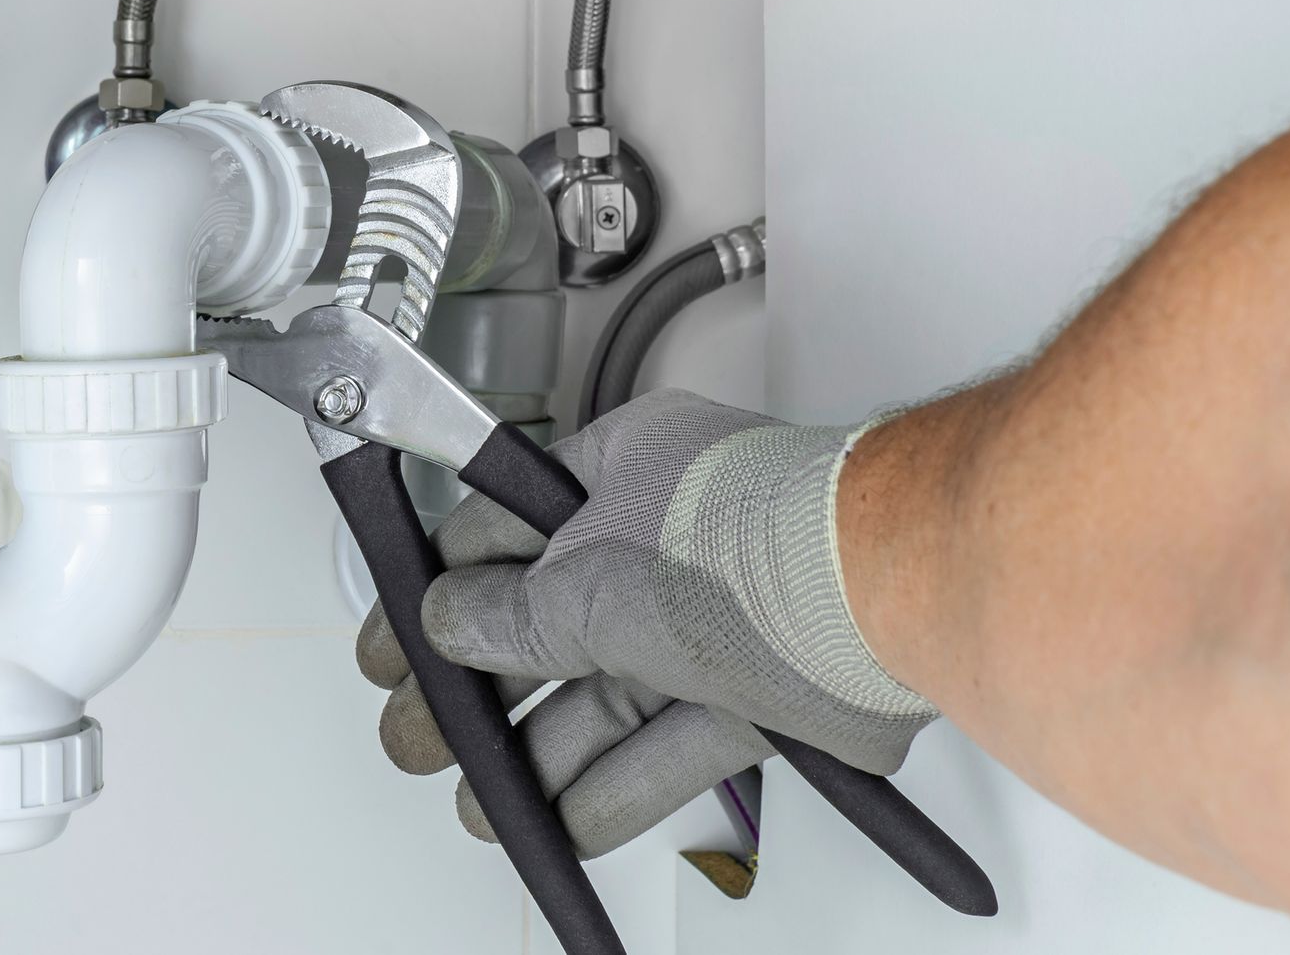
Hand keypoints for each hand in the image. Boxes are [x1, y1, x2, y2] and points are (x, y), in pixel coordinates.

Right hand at [355, 389, 935, 856]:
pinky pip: (670, 741)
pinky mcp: (759, 689)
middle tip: (421, 734)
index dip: (443, 590)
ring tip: (482, 801)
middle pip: (550, 623)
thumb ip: (511, 615)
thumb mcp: (593, 582)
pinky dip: (618, 783)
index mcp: (623, 469)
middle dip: (480, 690)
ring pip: (607, 692)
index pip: (506, 528)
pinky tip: (564, 819)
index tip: (399, 643)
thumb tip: (450, 622)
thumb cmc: (758, 546)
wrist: (889, 604)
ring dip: (541, 752)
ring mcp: (714, 616)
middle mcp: (666, 538)